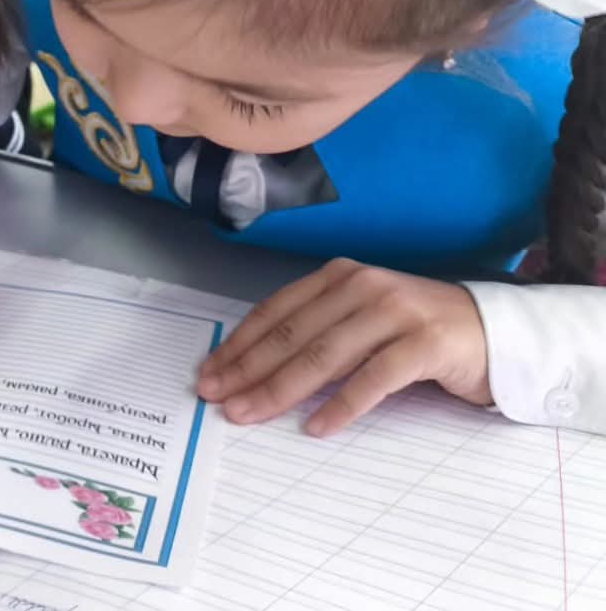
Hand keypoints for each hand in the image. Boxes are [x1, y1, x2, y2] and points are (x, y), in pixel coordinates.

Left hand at [197, 258, 491, 436]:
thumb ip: (319, 333)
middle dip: (248, 370)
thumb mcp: (361, 321)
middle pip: (293, 335)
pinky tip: (316, 427)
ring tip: (251, 414)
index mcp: (339, 278)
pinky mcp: (426, 343)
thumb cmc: (418, 332)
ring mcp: (395, 312)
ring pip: (324, 354)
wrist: (497, 332)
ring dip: (281, 389)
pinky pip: (374, 378)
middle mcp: (362, 287)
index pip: (276, 312)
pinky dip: (342, 405)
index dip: (239, 344)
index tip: (210, 373)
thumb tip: (255, 370)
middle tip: (217, 398)